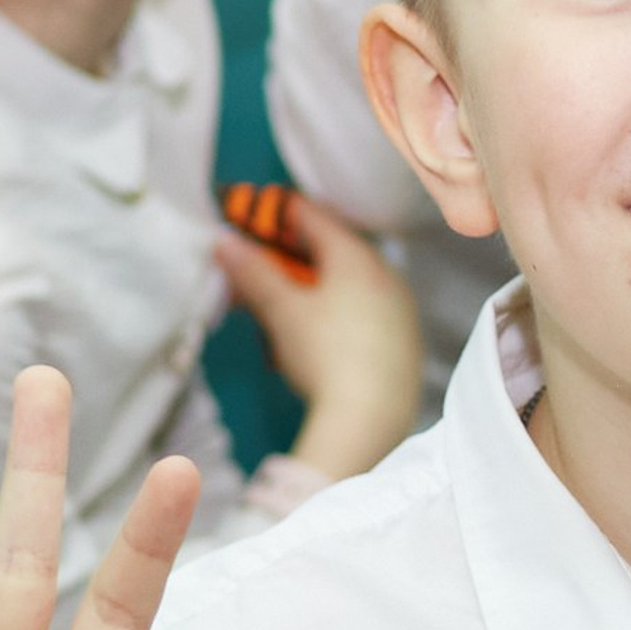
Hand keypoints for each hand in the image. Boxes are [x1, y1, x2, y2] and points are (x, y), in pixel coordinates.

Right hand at [217, 192, 421, 480]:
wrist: (372, 417)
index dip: (280, 213)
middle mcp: (386, 273)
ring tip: (285, 303)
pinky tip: (319, 335)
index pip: (314, 217)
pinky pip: (367, 309)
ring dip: (317, 284)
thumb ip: (253, 273)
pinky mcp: (406, 339)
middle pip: (334, 249)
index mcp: (356, 256)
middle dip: (295, 255)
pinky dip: (340, 310)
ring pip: (352, 281)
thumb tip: (225, 241)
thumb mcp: (281, 311)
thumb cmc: (323, 353)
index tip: (255, 215)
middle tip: (263, 264)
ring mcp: (401, 306)